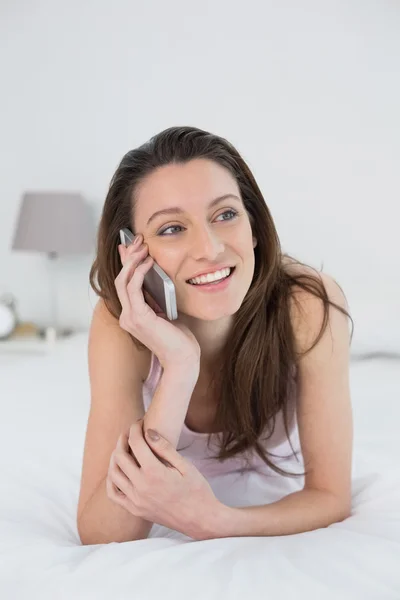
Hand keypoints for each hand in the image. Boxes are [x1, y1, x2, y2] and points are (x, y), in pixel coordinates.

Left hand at [106, 420, 221, 539]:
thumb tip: (148, 432)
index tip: (139, 422)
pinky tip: (117, 471)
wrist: (200, 519)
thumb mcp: (185, 465)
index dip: (135, 429)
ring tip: (123, 448)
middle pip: (120, 456)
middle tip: (130, 432)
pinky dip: (111, 480)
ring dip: (115, 457)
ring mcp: (136, 501)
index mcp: (154, 473)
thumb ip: (164, 448)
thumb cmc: (197, 490)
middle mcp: (141, 487)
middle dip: (123, 439)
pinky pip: (114, 494)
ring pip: (113, 473)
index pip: (135, 443)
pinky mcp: (135, 510)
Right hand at [116, 235, 199, 368]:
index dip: (126, 263)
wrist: (183, 358)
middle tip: (138, 240)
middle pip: (120, 279)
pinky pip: (133, 288)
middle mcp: (126, 316)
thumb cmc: (179, 337)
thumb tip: (156, 275)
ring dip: (133, 261)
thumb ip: (157, 296)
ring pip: (123, 281)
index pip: (123, 284)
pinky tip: (149, 262)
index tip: (132, 245)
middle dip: (128, 257)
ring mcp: (129, 318)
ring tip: (144, 247)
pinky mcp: (138, 318)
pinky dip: (139, 272)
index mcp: (132, 315)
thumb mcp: (166, 310)